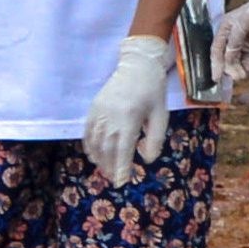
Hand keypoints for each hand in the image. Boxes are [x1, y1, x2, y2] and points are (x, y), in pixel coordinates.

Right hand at [82, 34, 170, 186]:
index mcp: (129, 118)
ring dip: (99, 159)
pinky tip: (94, 156)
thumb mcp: (161, 115)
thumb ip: (155, 139)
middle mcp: (111, 116)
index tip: (121, 183)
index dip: (121, 168)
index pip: (123, 149)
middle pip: (107, 149)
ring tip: (106, 170)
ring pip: (95, 142)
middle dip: (110, 167)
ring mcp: (99, 111)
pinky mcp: (93, 107)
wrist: (137, 64)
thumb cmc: (153, 90)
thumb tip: (147, 160)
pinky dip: (89, 146)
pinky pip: (87, 131)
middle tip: (115, 179)